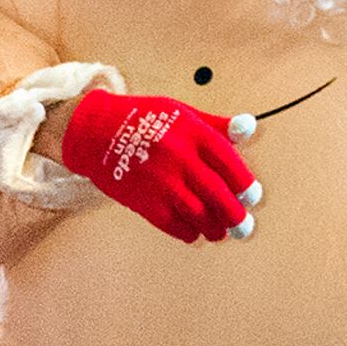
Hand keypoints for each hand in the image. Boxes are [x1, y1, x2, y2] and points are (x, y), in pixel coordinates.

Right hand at [58, 89, 258, 243]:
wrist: (94, 132)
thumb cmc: (142, 119)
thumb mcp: (181, 112)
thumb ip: (216, 124)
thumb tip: (250, 128)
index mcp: (192, 132)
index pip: (229, 162)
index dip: (244, 183)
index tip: (252, 196)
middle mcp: (179, 157)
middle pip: (217, 193)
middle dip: (235, 214)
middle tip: (244, 226)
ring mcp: (161, 182)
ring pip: (198, 214)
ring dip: (214, 228)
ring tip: (220, 233)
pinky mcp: (144, 202)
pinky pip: (174, 225)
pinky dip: (188, 233)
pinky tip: (194, 233)